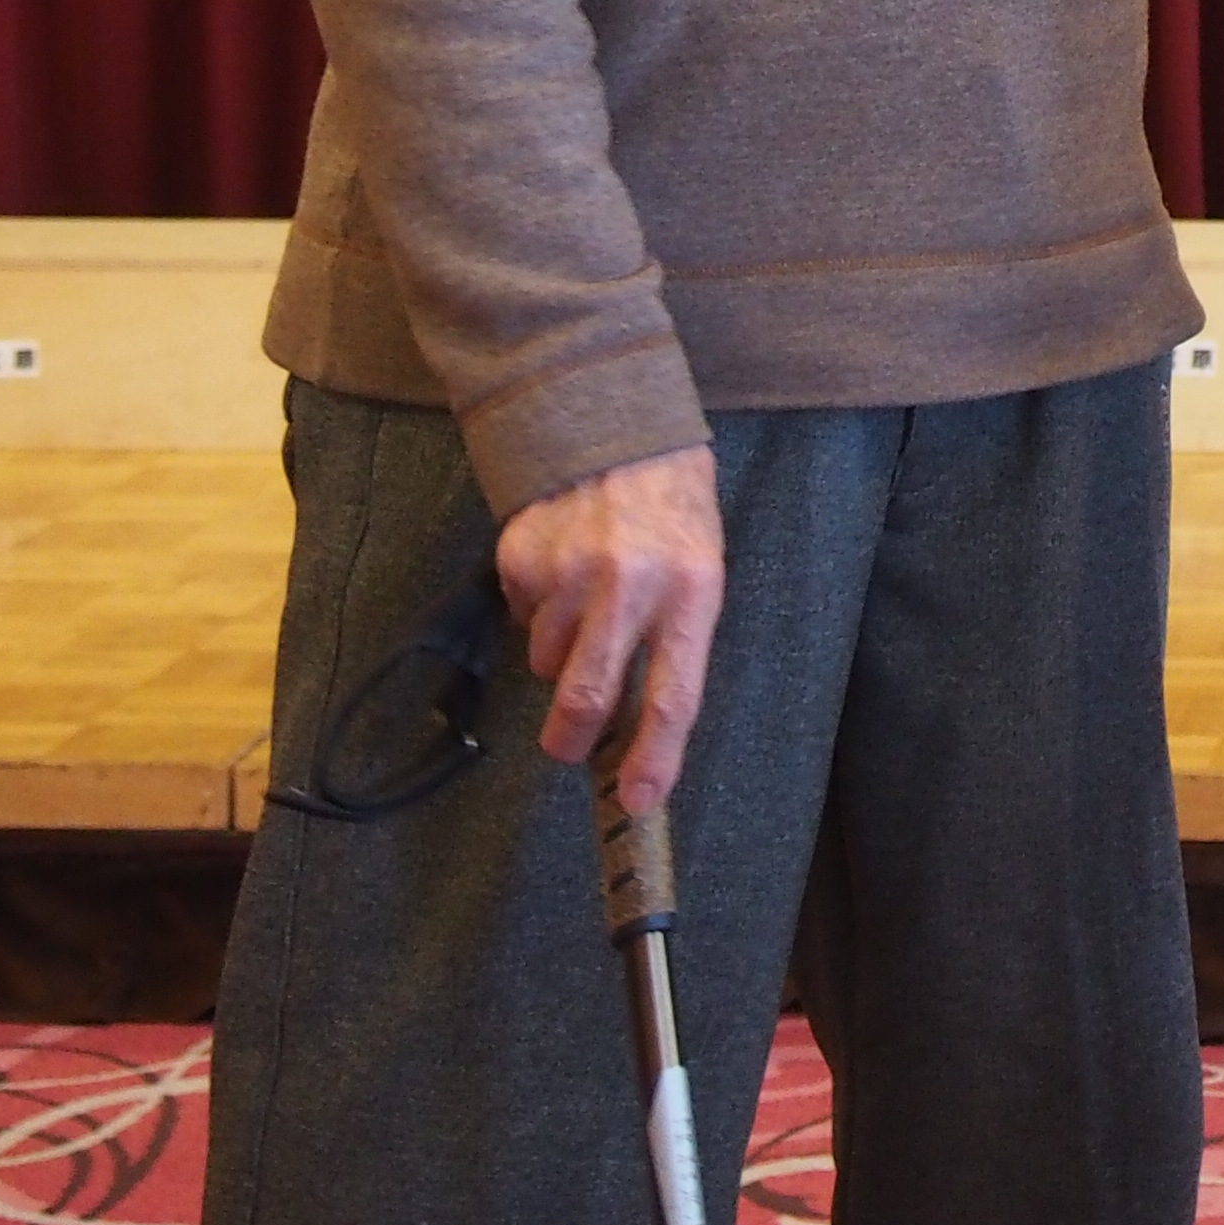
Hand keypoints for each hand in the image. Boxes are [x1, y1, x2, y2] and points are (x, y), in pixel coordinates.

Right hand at [496, 443, 723, 816]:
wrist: (617, 425)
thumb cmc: (673, 510)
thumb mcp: (701, 568)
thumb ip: (674, 640)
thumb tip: (638, 726)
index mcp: (692, 590)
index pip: (673, 695)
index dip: (653, 757)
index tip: (638, 799)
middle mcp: (629, 585)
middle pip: (587, 697)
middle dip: (572, 738)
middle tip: (569, 746)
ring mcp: (569, 572)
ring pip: (546, 660)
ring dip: (560, 655)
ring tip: (588, 605)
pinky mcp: (522, 559)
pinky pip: (523, 617)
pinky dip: (539, 612)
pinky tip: (563, 570)